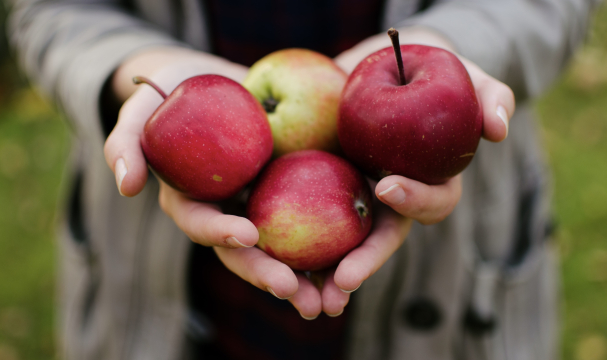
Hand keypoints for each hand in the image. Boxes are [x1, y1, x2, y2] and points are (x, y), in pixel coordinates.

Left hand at [309, 27, 516, 316]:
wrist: (380, 64)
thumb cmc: (428, 70)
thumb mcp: (462, 76)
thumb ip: (488, 96)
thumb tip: (498, 130)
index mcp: (425, 181)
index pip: (428, 202)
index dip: (414, 199)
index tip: (387, 185)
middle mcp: (389, 197)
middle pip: (380, 239)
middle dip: (365, 262)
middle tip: (343, 280)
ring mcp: (354, 193)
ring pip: (342, 243)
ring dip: (325, 273)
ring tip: (306, 298)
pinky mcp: (318, 183)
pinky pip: (304, 216)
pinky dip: (290, 241)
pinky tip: (265, 253)